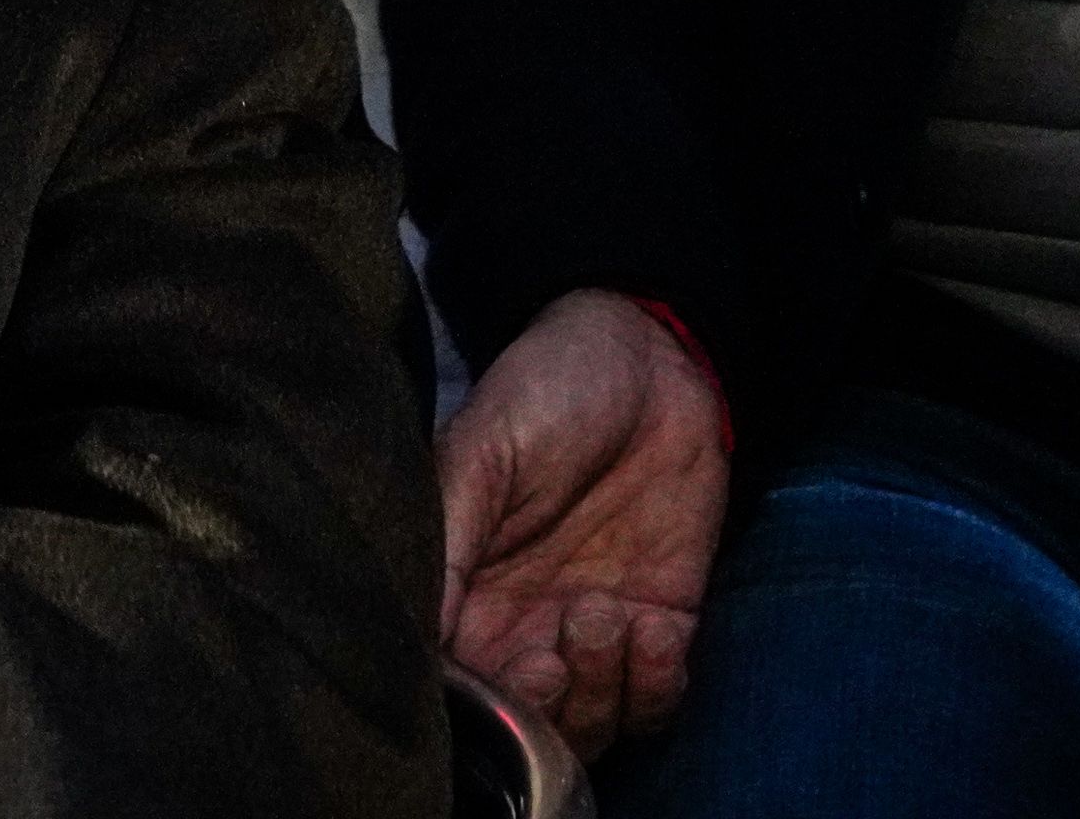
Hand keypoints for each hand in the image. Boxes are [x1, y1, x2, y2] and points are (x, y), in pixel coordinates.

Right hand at [437, 288, 727, 758]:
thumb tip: (418, 635)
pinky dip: (657, 683)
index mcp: (461, 588)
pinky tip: (653, 624)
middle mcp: (520, 623)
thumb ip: (445, 541)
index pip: (456, 681)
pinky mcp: (661, 625)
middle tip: (559, 645)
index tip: (508, 668)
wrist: (651, 357)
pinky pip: (657, 698)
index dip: (482, 701)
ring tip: (607, 614)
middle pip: (527, 721)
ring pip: (592, 722)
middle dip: (548, 706)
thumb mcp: (480, 451)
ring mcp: (591, 629)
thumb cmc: (547, 390)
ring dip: (603, 691)